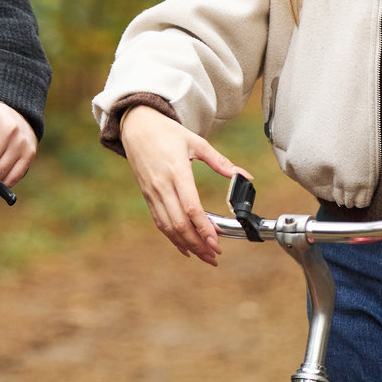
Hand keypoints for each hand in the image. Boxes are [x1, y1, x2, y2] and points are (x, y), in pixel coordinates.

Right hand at [120, 105, 246, 266]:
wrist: (136, 125)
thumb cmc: (167, 132)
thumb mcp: (196, 142)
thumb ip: (220, 162)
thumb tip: (245, 176)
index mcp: (177, 171)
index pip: (191, 207)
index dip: (204, 228)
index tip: (216, 242)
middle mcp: (162, 185)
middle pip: (179, 223)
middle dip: (198, 244)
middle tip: (215, 256)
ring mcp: (153, 193)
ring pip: (168, 227)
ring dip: (186, 245)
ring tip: (204, 256)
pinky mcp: (147, 196)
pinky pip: (159, 222)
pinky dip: (172, 238)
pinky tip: (185, 248)